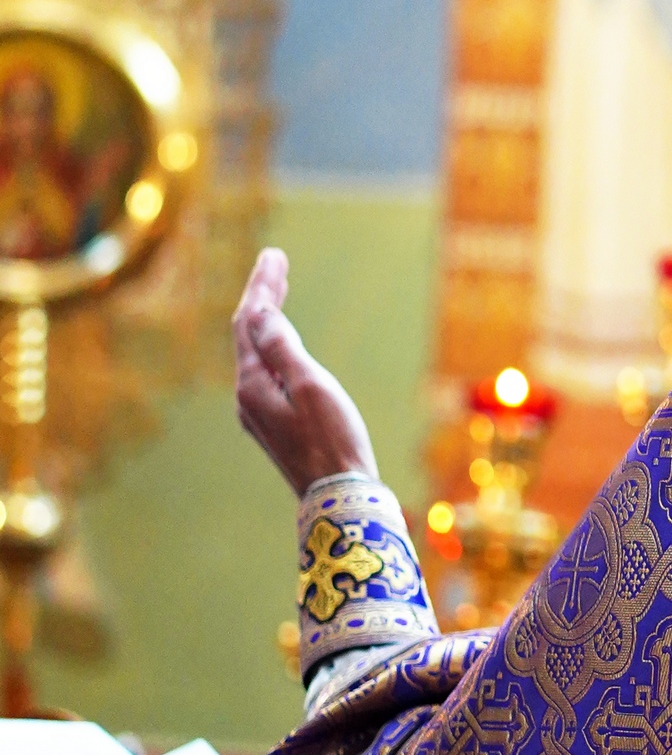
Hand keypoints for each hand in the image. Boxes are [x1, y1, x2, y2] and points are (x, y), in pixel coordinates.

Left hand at [233, 248, 376, 495]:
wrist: (340, 499)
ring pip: (256, 355)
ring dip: (266, 321)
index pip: (249, 322)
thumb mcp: (310, 387)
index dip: (261, 287)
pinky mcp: (276, 427)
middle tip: (276, 263)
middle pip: (248, 336)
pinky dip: (274, 347)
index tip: (274, 254)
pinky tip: (284, 348)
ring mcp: (259, 415)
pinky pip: (266, 373)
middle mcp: (247, 398)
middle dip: (261, 298)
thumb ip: (282, 347)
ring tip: (276, 295)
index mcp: (252, 385)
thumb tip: (257, 312)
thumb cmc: (333, 442)